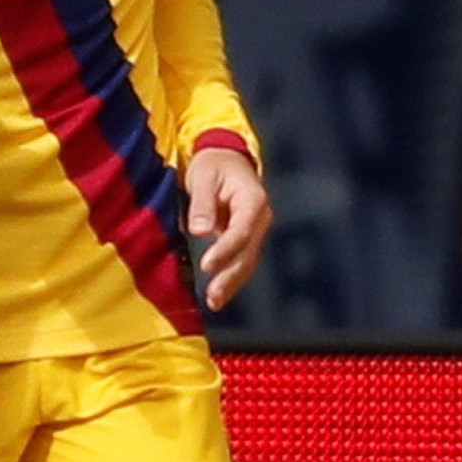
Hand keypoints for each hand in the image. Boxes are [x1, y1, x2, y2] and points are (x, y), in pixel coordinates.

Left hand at [188, 142, 270, 308]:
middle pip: (248, 252)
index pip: (242, 230)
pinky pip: (241, 261)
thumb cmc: (213, 165)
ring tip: (215, 302)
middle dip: (231, 276)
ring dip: (232, 283)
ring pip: (247, 261)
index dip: (226, 249)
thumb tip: (201, 230)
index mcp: (253, 200)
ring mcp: (255, 230)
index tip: (207, 265)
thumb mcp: (204, 176)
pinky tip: (218, 295)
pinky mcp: (246, 239)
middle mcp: (260, 218)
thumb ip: (203, 203)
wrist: (225, 159)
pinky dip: (231, 278)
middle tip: (213, 296)